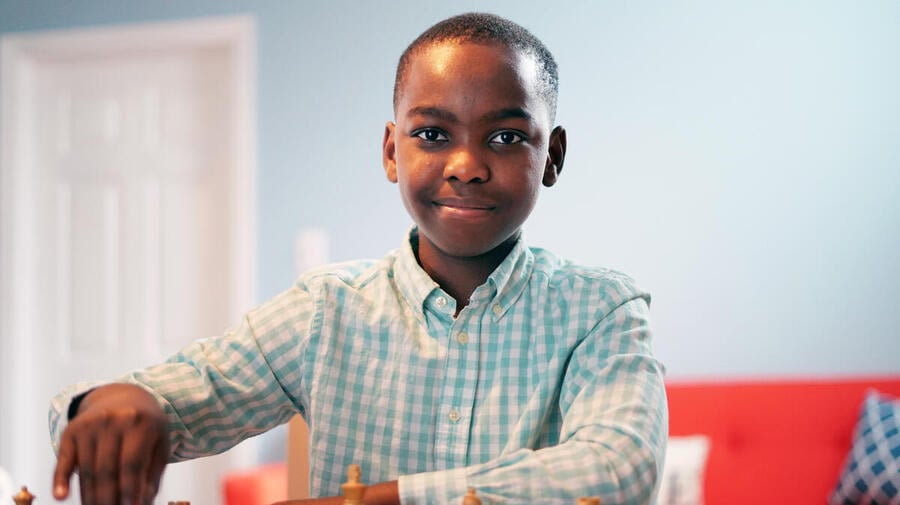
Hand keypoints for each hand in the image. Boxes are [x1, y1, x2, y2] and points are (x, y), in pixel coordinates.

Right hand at [52, 384, 169, 504]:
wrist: (123, 396)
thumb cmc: (145, 426)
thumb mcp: (158, 443)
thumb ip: (152, 473)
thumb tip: (141, 502)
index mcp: (140, 423)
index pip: (132, 464)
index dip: (130, 490)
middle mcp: (113, 420)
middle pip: (107, 469)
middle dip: (108, 498)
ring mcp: (90, 424)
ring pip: (88, 468)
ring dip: (90, 496)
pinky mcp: (71, 430)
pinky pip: (65, 459)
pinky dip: (60, 479)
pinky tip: (61, 496)